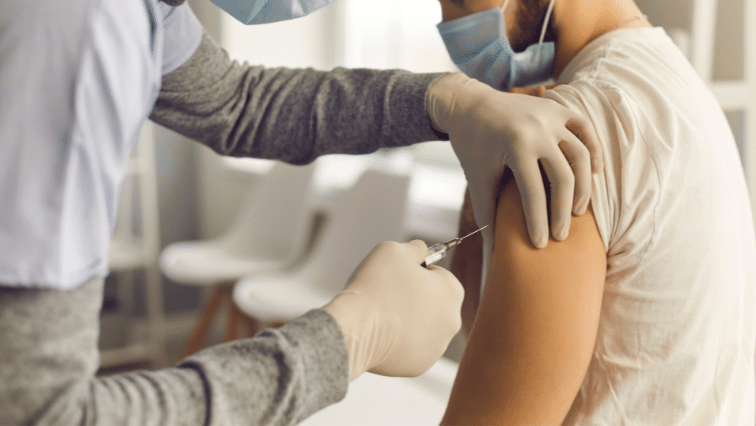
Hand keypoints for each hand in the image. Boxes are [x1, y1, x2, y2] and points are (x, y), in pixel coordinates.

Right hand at [323, 240, 462, 380]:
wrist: (356, 329)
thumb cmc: (376, 286)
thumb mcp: (394, 250)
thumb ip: (414, 247)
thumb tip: (420, 249)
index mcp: (452, 290)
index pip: (438, 276)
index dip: (416, 273)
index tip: (397, 277)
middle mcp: (453, 320)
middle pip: (433, 303)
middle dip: (415, 298)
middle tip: (388, 295)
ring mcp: (438, 346)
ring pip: (423, 327)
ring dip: (408, 320)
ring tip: (383, 315)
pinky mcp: (420, 365)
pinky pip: (411, 348)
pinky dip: (399, 341)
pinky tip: (382, 334)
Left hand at [426, 73, 602, 248]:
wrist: (469, 104)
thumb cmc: (470, 144)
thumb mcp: (476, 177)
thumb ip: (486, 212)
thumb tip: (495, 248)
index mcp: (516, 145)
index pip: (534, 193)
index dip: (538, 222)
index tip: (540, 244)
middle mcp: (539, 129)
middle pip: (564, 177)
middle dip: (563, 211)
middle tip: (561, 235)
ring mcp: (551, 116)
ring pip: (581, 155)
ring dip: (584, 186)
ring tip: (578, 211)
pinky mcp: (558, 109)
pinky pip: (585, 129)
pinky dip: (593, 151)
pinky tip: (594, 175)